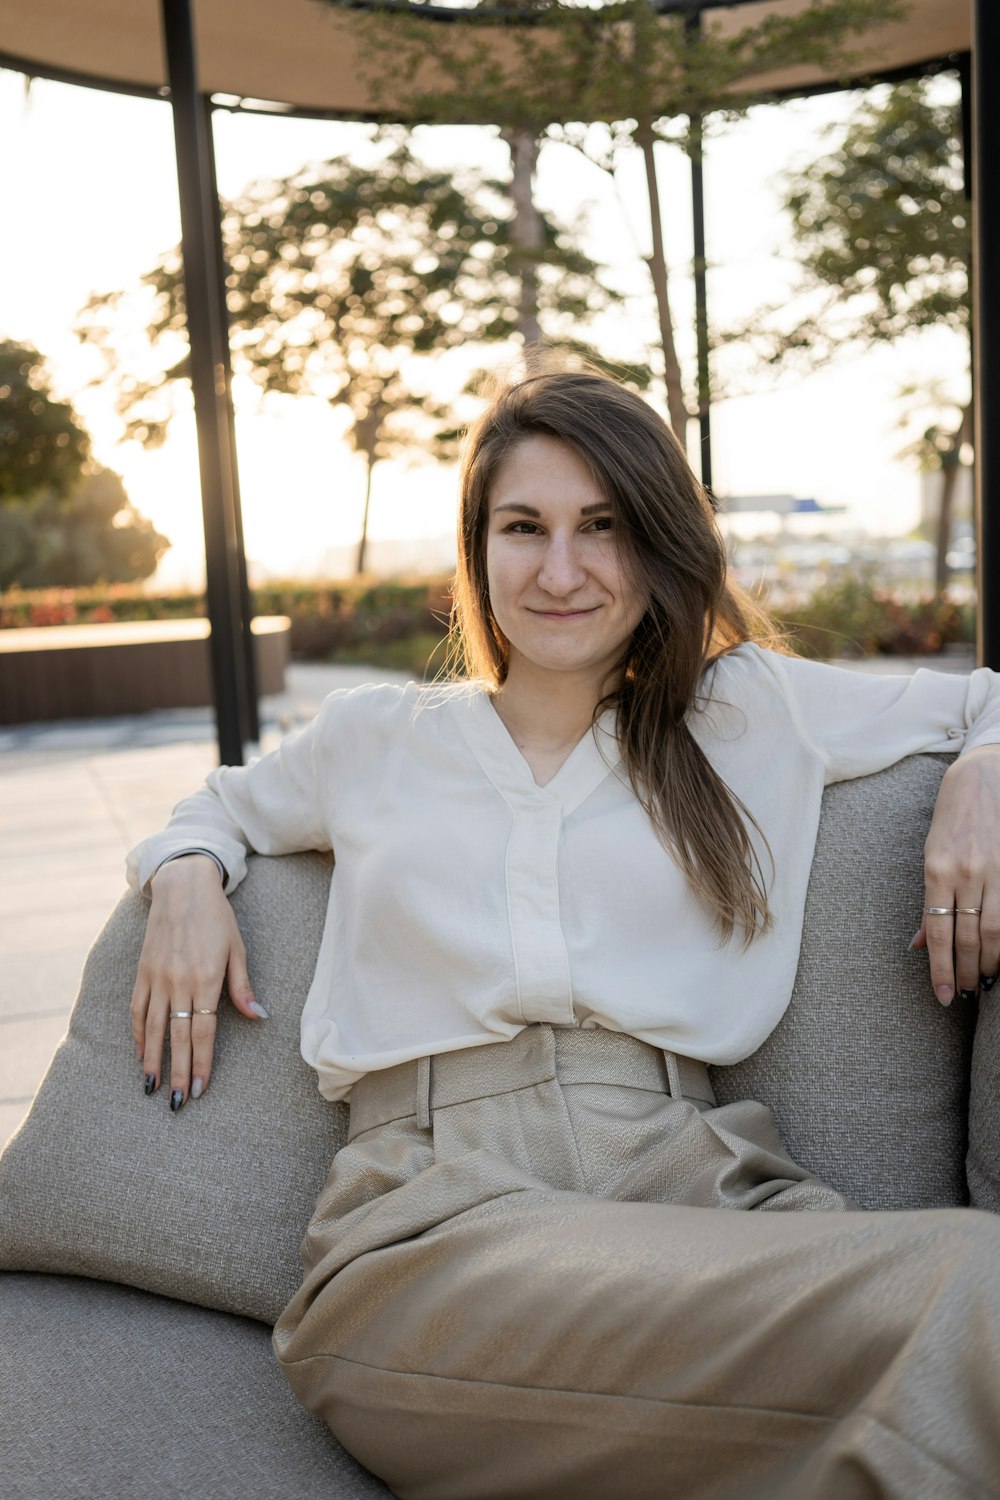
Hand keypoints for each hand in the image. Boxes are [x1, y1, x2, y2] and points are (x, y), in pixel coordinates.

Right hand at [130, 855, 266, 1109]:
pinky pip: (136, 1008)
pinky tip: (138, 1053)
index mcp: (207, 979)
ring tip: (152, 1087)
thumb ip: (242, 987)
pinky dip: (136, 1033)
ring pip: (152, 1028)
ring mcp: (157, 977)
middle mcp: (179, 982)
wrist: (182, 887)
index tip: (201, 1088)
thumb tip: (258, 1017)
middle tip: (177, 1102)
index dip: (202, 1062)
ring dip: (152, 1060)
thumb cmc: (217, 918)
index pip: (204, 1032)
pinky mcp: (142, 971)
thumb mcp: (237, 949)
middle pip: (177, 1037)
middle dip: (178, 1072)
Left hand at [911, 746, 999, 1004]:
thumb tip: (917, 944)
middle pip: (968, 937)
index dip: (940, 967)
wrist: (983, 777)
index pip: (937, 931)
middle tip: (965, 995)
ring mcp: (996, 870)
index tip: (942, 995)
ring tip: (985, 983)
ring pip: (995, 930)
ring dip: (990, 962)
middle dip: (966, 972)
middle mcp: (967, 872)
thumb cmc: (951, 818)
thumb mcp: (930, 855)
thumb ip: (928, 902)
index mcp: (937, 870)